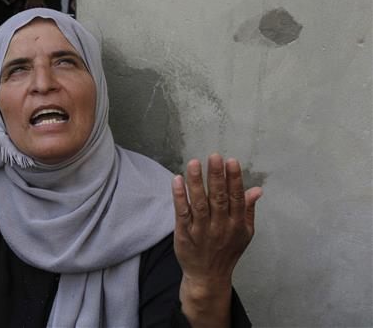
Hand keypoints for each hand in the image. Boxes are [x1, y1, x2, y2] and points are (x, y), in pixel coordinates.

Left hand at [171, 154, 261, 324]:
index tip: (231, 161)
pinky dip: (179, 197)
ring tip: (193, 163)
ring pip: (199, 204)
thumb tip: (257, 189)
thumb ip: (248, 209)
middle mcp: (220, 227)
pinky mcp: (184, 235)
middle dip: (216, 177)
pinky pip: (182, 213)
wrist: (208, 277)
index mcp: (236, 224)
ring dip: (196, 183)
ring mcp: (201, 231)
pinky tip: (177, 180)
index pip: (236, 198)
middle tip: (214, 156)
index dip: (234, 179)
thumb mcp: (244, 233)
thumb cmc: (227, 251)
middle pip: (219, 199)